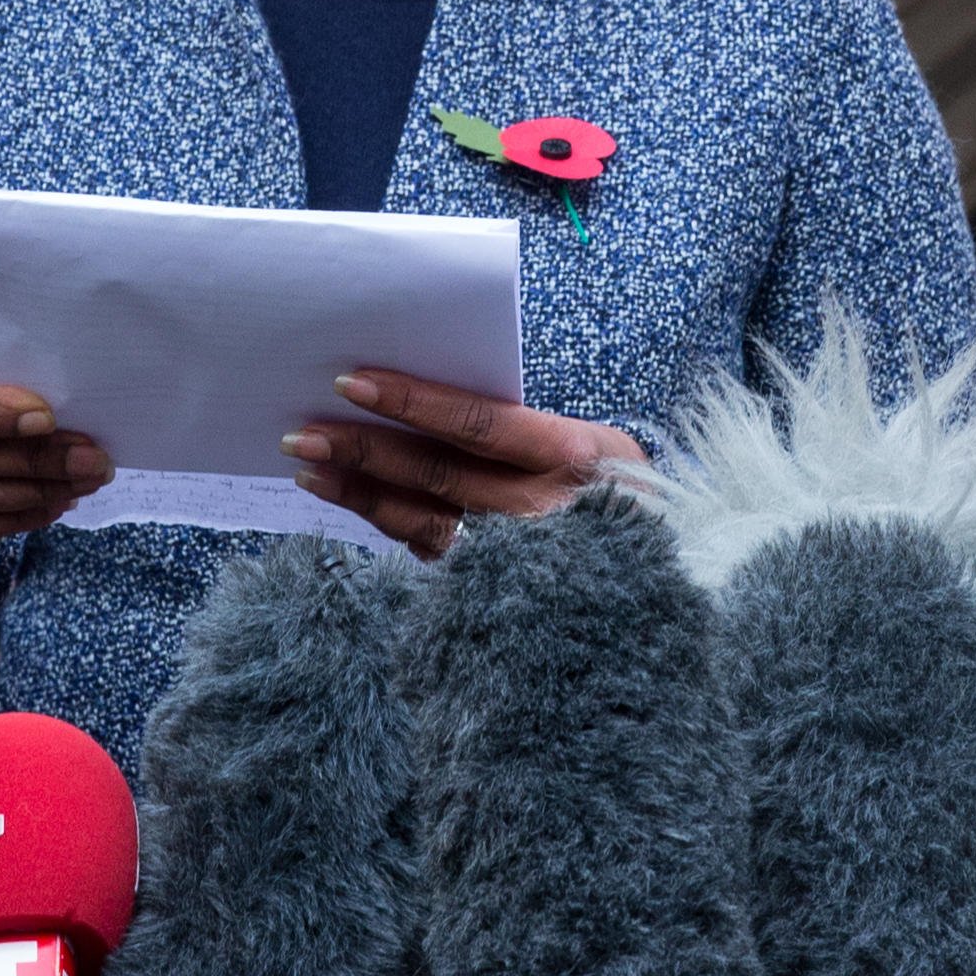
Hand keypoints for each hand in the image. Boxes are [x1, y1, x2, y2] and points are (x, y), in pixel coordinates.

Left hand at [281, 369, 647, 559]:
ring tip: (309, 468)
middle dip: (365, 449)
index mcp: (576, 456)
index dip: (412, 402)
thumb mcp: (599, 448)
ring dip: (362, 493)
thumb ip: (526, 427)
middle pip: (440, 473)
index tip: (352, 383)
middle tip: (305, 431)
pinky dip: (390, 527)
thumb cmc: (622, 496)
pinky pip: (433, 555)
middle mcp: (549, 511)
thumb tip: (427, 399)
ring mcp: (525, 559)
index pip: (479, 423)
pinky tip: (355, 505)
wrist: (670, 579)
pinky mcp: (504, 593)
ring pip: (425, 521)